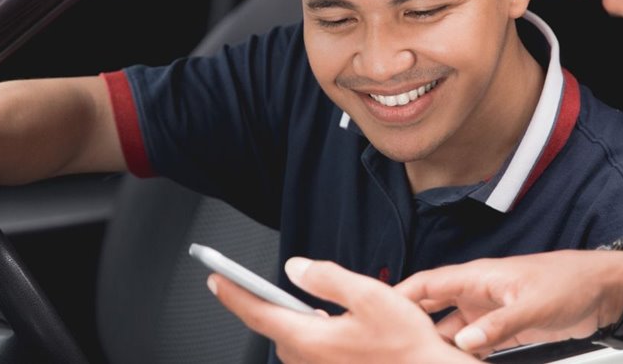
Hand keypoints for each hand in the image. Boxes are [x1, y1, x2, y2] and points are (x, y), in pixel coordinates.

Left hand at [211, 257, 475, 362]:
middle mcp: (309, 362)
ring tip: (310, 306)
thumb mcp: (371, 296)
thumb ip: (327, 277)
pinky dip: (312, 337)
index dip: (233, 293)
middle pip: (275, 328)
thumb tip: (295, 268)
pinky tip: (334, 329)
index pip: (257, 312)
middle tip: (259, 284)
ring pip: (294, 343)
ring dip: (295, 323)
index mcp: (311, 339)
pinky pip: (311, 355)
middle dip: (270, 305)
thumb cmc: (407, 346)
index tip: (215, 277)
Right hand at [395, 250, 622, 353]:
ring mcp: (491, 311)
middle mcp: (479, 293)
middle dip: (411, 325)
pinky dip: (462, 355)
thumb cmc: (572, 283)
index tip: (377, 313)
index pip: (428, 284)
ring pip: (452, 330)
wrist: (605, 291)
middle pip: (433, 308)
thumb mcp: (534, 306)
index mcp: (479, 277)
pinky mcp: (505, 328)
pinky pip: (475, 343)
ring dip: (438, 346)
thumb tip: (464, 342)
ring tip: (418, 362)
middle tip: (392, 346)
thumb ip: (498, 325)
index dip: (400, 297)